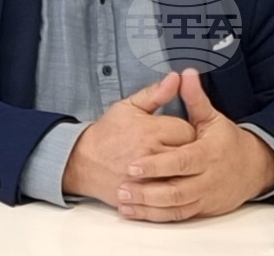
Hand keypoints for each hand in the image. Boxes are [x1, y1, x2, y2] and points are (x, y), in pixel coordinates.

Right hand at [63, 71, 195, 203]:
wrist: (84, 162)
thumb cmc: (108, 133)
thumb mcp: (128, 107)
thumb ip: (155, 93)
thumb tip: (175, 78)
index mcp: (148, 130)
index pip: (187, 130)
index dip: (186, 131)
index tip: (178, 133)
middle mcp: (150, 154)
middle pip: (189, 154)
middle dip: (188, 150)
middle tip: (177, 148)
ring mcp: (148, 178)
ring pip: (183, 175)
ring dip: (182, 171)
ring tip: (174, 165)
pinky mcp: (145, 195)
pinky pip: (171, 194)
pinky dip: (172, 187)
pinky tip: (166, 180)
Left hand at [116, 68, 273, 221]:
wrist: (253, 168)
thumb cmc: (227, 141)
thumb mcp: (212, 117)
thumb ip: (195, 98)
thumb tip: (185, 73)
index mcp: (207, 154)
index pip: (180, 162)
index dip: (157, 165)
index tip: (133, 165)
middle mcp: (207, 178)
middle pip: (176, 189)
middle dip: (148, 190)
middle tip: (122, 186)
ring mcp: (204, 196)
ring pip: (175, 206)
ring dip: (148, 206)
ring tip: (124, 200)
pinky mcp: (202, 209)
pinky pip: (178, 216)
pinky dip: (156, 216)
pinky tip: (136, 211)